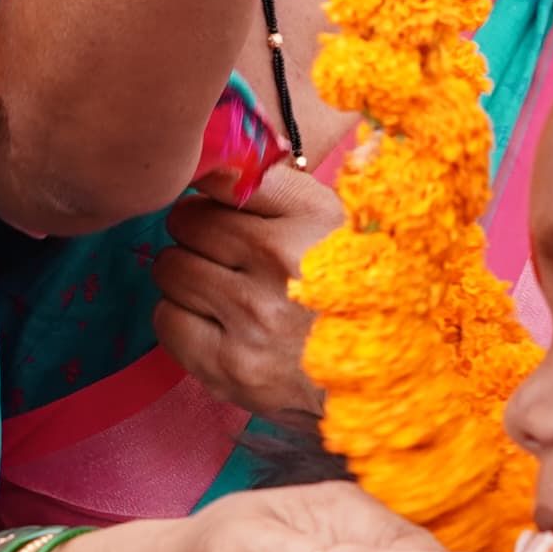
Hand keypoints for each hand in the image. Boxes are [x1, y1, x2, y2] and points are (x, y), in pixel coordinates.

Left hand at [153, 167, 340, 423]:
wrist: (386, 385)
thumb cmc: (356, 299)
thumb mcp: (338, 227)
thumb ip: (279, 191)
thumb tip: (211, 166)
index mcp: (315, 216)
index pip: (223, 175)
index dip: (215, 192)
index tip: (222, 206)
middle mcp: (282, 259)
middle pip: (185, 221)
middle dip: (198, 236)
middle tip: (225, 258)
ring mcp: (253, 316)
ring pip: (169, 268)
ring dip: (187, 278)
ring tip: (223, 294)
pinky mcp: (230, 366)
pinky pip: (166, 319)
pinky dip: (182, 320)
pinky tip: (216, 327)